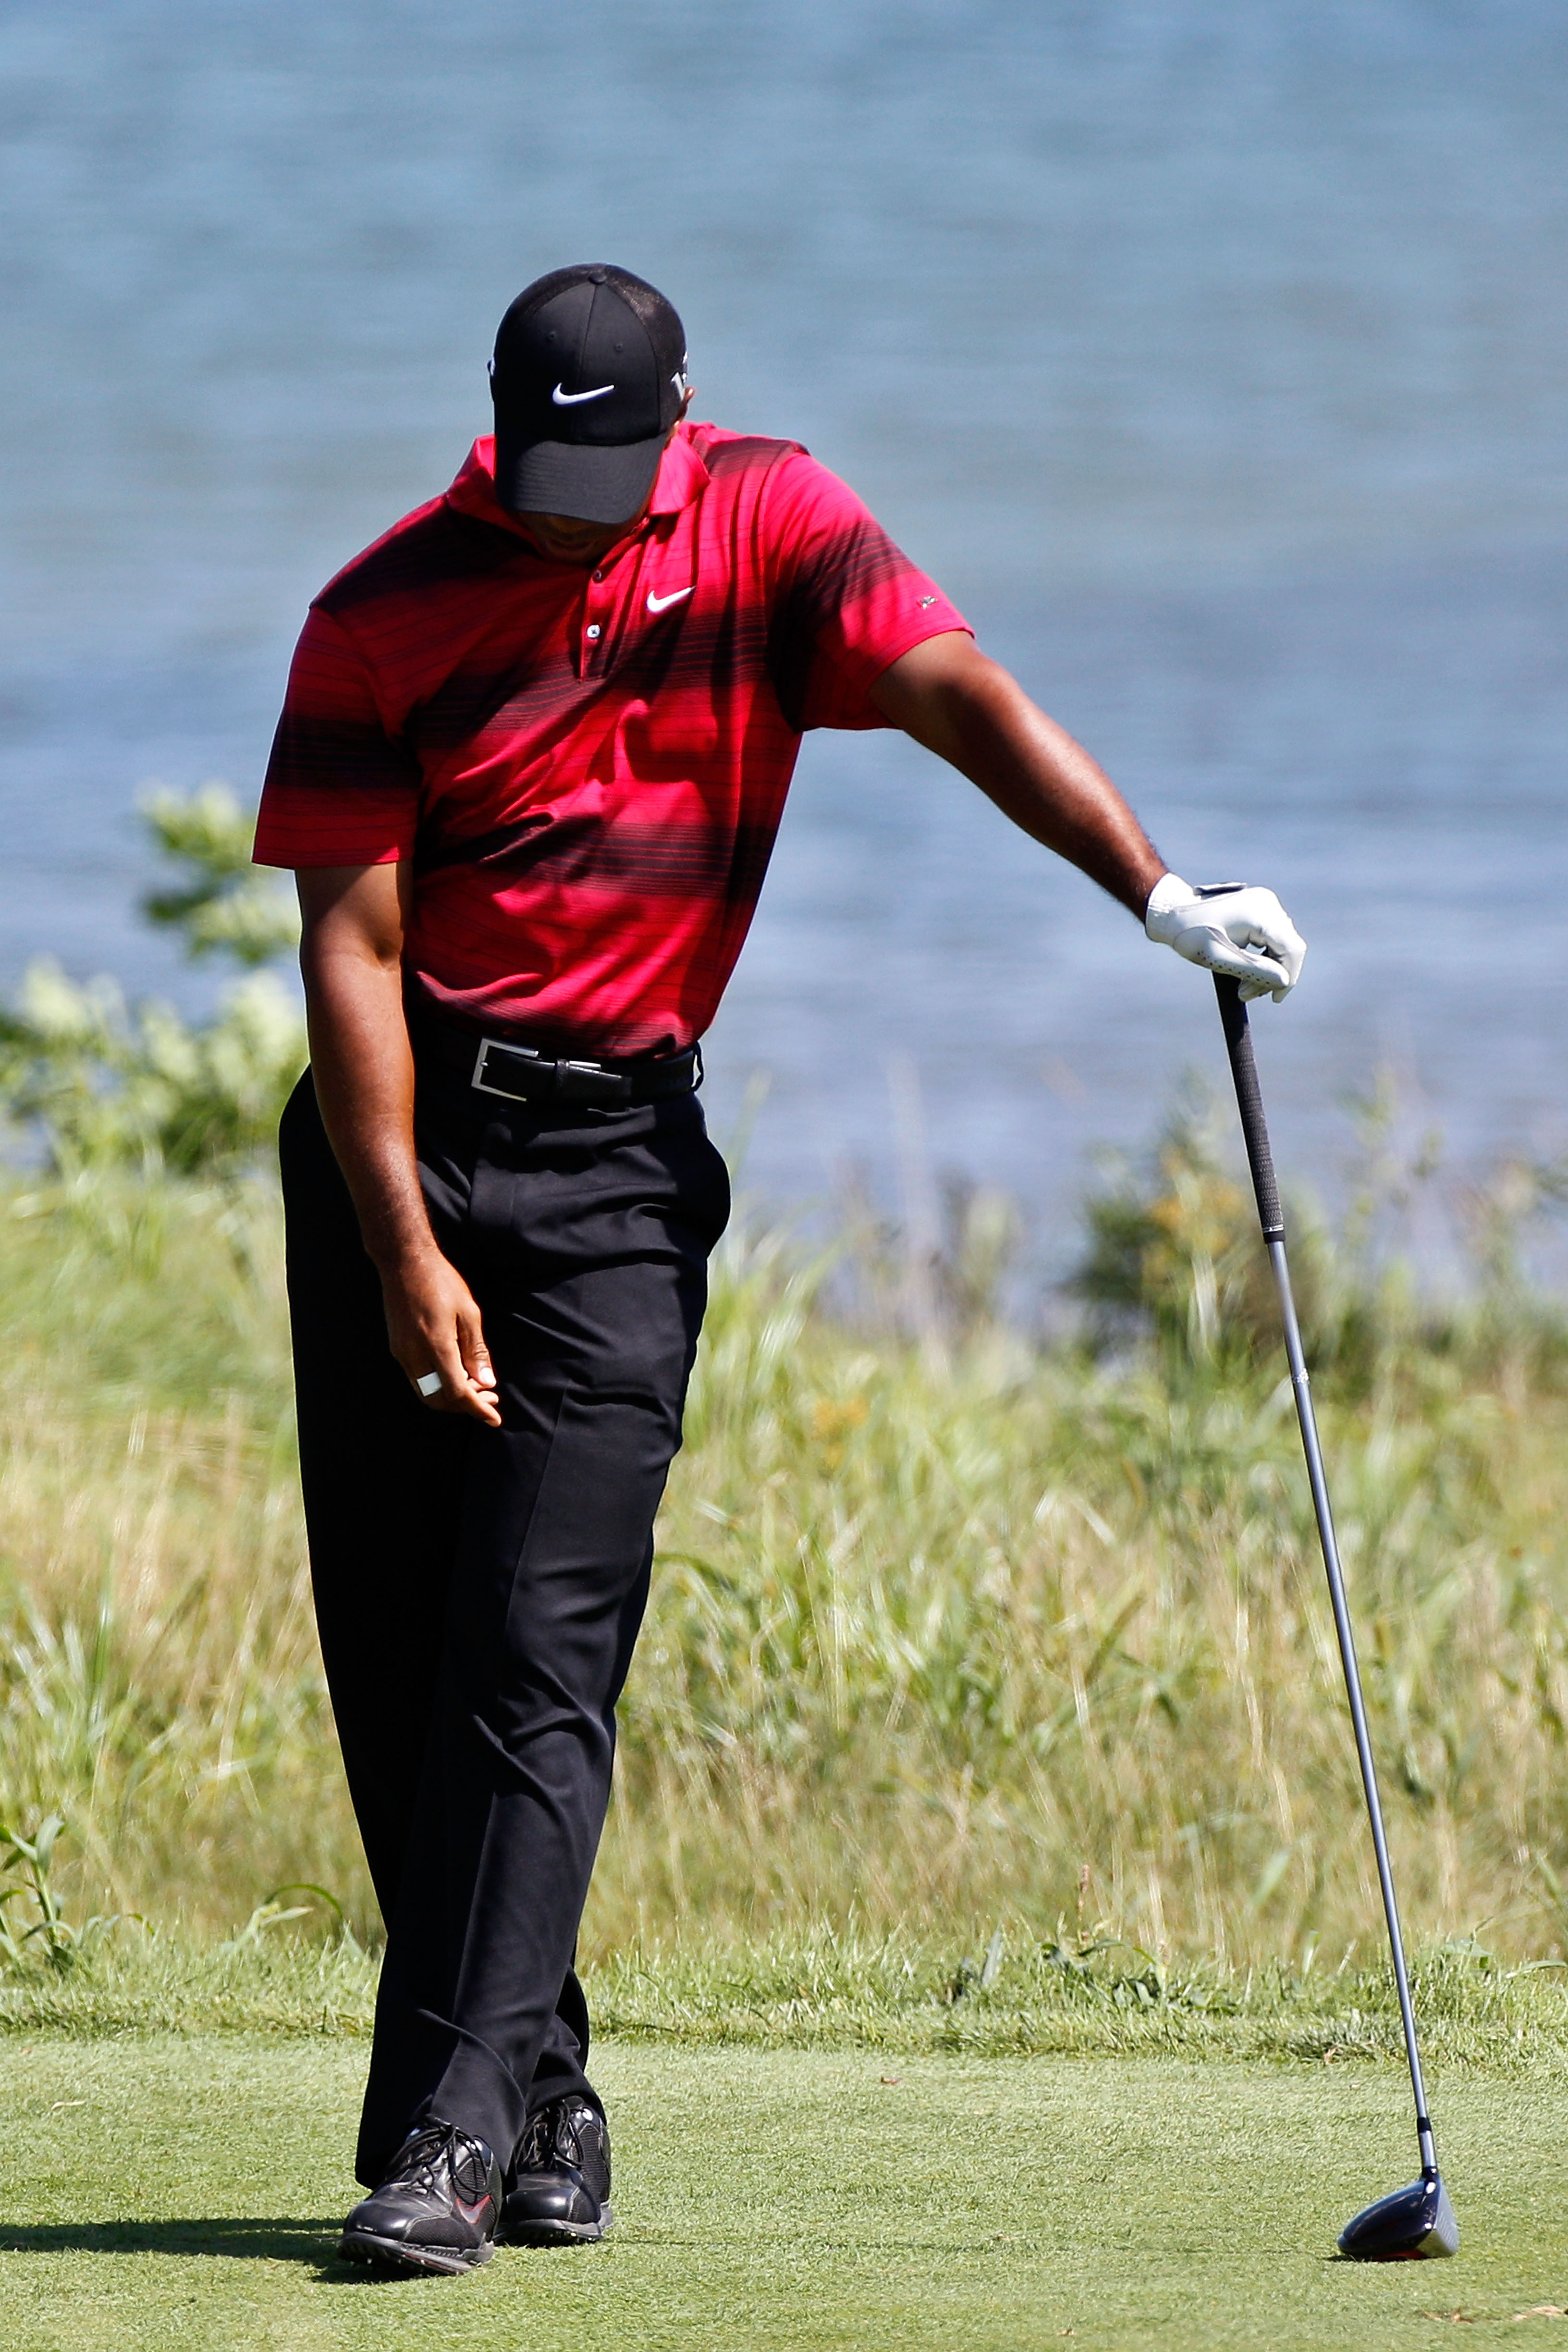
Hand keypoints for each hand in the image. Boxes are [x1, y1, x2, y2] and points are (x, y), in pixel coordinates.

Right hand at [379, 1248, 501, 1425]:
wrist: (405, 1262)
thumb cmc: (441, 1282)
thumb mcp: (469, 1313)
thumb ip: (477, 1351)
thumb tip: (487, 1382)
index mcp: (436, 1346)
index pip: (457, 1393)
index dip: (476, 1409)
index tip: (494, 1418)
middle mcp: (414, 1355)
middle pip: (439, 1400)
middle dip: (465, 1406)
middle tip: (490, 1400)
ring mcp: (402, 1353)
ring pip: (426, 1392)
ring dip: (451, 1397)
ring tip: (476, 1387)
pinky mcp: (397, 1348)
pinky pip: (418, 1379)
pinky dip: (437, 1385)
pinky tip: (455, 1373)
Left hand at [1145, 874, 1305, 1003]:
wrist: (1172, 913)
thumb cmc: (1189, 934)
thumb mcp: (1218, 957)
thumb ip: (1252, 969)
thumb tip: (1283, 981)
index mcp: (1260, 912)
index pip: (1292, 948)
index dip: (1289, 977)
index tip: (1275, 999)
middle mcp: (1268, 904)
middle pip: (1289, 947)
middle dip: (1273, 975)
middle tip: (1247, 994)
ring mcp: (1265, 904)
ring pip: (1281, 944)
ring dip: (1267, 968)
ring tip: (1243, 986)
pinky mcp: (1259, 908)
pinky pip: (1271, 937)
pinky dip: (1263, 956)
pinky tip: (1246, 969)